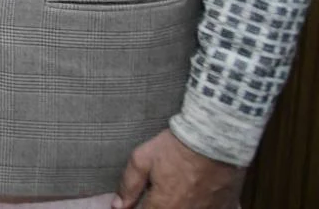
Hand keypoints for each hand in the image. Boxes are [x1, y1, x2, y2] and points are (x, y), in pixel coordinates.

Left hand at [112, 128, 243, 208]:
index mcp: (165, 206)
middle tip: (160, 191)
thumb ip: (129, 185)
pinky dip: (198, 204)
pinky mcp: (223, 206)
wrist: (214, 139)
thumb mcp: (143, 160)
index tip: (140, 201)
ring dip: (178, 204)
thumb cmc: (177, 148)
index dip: (137, 208)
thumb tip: (118, 205)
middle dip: (159, 204)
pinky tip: (195, 193)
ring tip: (178, 189)